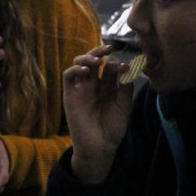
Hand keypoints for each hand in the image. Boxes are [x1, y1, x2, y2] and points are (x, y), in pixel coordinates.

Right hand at [63, 45, 134, 182]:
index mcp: (106, 86)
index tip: (127, 65)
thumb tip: (127, 68)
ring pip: (79, 64)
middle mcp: (93, 84)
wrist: (100, 147)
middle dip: (100, 52)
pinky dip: (76, 70)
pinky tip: (86, 70)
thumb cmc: (113, 128)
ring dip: (87, 58)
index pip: (109, 67)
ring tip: (97, 60)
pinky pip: (68, 77)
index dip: (117, 62)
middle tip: (110, 48)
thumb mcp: (124, 106)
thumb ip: (125, 88)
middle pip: (93, 61)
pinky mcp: (70, 95)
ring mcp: (80, 89)